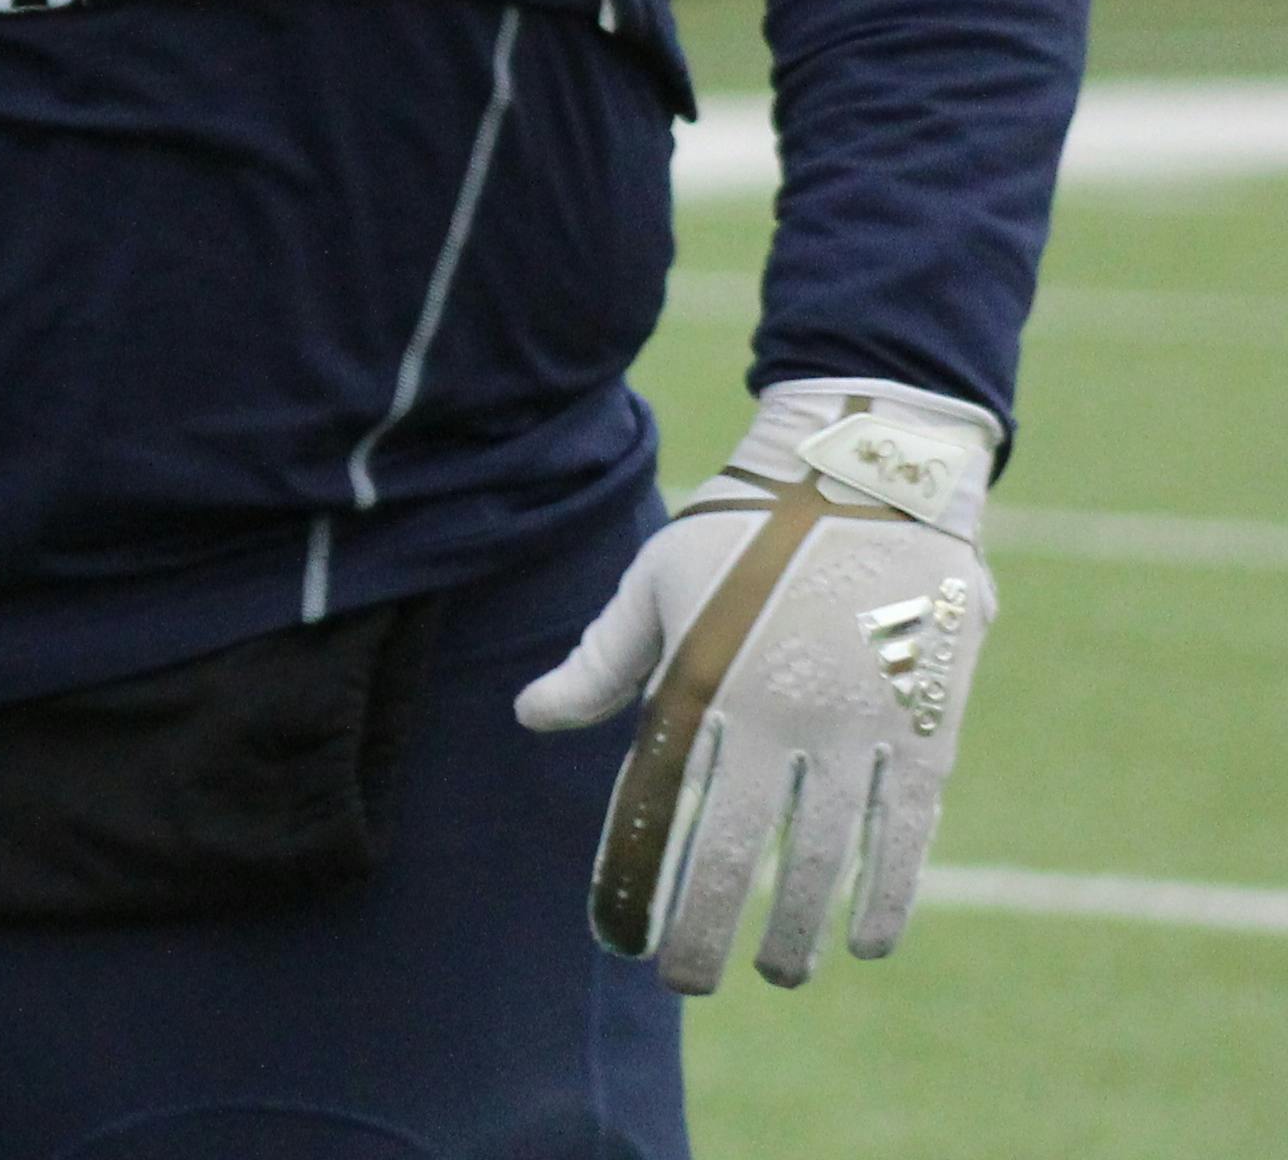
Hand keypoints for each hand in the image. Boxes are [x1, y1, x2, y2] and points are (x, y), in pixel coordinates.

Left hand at [515, 378, 998, 991]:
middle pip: (734, 846)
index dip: (640, 877)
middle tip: (689, 983)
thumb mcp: (655, 579)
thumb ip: (599, 661)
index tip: (623, 938)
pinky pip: (905, 829)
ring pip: (823, 853)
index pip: (657, 802)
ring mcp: (853, 719)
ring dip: (801, 926)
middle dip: (707, 926)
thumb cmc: (745, 529)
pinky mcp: (925, 723)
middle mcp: (771, 708)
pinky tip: (867, 940)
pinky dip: (888, 893)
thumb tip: (528, 719)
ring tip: (783, 972)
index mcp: (697, 676)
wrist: (869, 472)